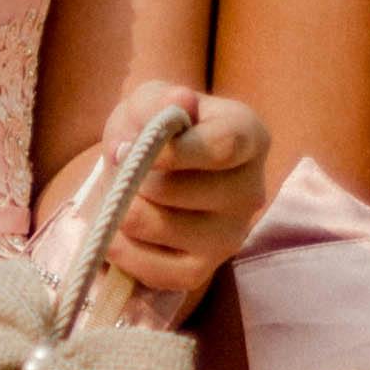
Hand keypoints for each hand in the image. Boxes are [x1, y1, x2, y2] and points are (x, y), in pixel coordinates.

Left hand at [83, 82, 268, 313]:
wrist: (148, 174)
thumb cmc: (154, 130)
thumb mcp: (149, 102)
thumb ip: (158, 99)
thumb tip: (180, 101)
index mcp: (249, 138)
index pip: (222, 147)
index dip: (172, 150)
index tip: (132, 147)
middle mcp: (250, 191)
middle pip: (180, 190)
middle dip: (135, 179)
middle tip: (123, 170)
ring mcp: (230, 236)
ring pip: (159, 227)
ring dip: (123, 210)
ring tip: (121, 196)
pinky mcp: (203, 270)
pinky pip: (153, 269)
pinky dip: (123, 250)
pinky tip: (118, 231)